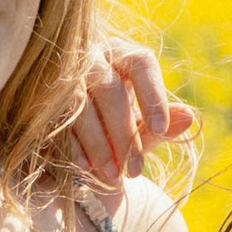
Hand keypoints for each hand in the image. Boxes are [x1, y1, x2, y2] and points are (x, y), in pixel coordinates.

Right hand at [70, 38, 195, 185]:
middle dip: (123, 132)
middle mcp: (91, 57)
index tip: (161, 130)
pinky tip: (85, 169)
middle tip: (135, 170)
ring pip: (80, 105)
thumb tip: (189, 118)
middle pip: (109, 88)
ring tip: (113, 176)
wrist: (73, 138)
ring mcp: (63, 75)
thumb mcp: (140, 129)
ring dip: (98, 143)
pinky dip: (73, 146)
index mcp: (122, 55)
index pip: (141, 64)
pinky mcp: (42, 99)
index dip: (152, 95)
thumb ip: (160, 126)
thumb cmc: (113, 127)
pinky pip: (57, 120)